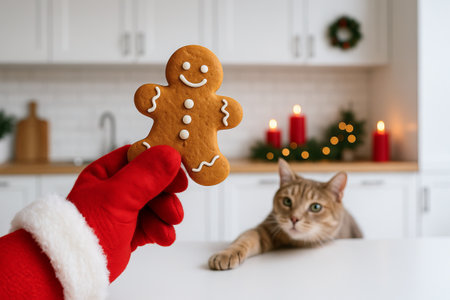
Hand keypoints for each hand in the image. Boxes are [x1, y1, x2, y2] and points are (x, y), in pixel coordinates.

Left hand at [67, 145, 186, 281]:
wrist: (74, 270)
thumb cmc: (85, 231)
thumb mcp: (117, 197)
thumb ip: (146, 175)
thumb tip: (171, 154)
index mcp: (107, 173)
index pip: (140, 157)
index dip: (162, 162)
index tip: (179, 171)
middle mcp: (116, 190)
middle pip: (154, 182)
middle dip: (167, 195)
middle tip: (174, 204)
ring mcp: (124, 211)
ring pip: (157, 204)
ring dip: (166, 214)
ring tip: (168, 224)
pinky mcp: (131, 231)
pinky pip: (155, 224)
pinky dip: (162, 229)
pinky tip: (162, 237)